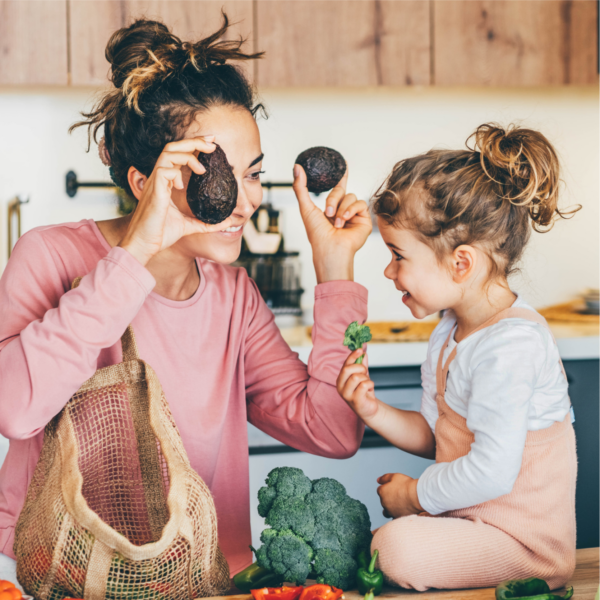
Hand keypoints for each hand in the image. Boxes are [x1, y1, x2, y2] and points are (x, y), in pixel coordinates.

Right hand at [118, 136, 235, 264]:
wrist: (144, 245)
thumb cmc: (161, 234)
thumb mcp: (190, 226)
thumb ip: (207, 223)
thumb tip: (229, 222)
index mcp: (166, 183)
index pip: (178, 156)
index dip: (194, 146)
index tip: (211, 144)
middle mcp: (159, 179)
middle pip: (173, 148)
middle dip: (194, 141)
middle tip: (213, 143)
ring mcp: (154, 183)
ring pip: (168, 153)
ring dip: (188, 155)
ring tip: (202, 168)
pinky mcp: (154, 191)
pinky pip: (164, 170)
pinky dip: (176, 173)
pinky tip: (182, 185)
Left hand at [293, 165, 371, 282]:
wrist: (330, 249)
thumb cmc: (317, 234)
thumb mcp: (306, 207)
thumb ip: (301, 187)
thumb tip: (297, 166)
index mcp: (332, 208)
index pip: (338, 187)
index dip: (342, 175)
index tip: (344, 163)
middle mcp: (344, 210)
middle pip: (342, 190)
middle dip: (333, 199)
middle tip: (327, 214)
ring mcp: (355, 215)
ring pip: (351, 196)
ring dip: (341, 208)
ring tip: (336, 223)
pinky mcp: (365, 219)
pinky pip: (361, 204)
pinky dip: (351, 211)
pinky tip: (345, 221)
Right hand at [336, 349, 377, 421]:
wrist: (369, 409)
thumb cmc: (364, 393)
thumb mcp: (363, 376)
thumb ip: (362, 365)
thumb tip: (363, 353)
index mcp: (341, 379)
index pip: (345, 365)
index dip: (352, 356)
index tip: (360, 349)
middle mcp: (340, 387)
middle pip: (347, 369)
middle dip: (360, 368)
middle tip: (365, 373)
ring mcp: (346, 394)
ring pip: (357, 377)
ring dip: (366, 378)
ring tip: (367, 384)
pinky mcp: (355, 400)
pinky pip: (364, 385)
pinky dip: (370, 385)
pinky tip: (369, 390)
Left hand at [377, 473, 422, 518]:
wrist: (416, 496)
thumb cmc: (406, 485)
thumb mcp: (394, 476)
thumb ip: (384, 478)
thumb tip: (378, 480)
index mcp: (382, 492)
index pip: (380, 489)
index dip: (388, 487)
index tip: (395, 487)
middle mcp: (383, 502)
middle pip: (384, 500)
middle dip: (389, 497)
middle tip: (400, 493)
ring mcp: (390, 511)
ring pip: (387, 510)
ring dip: (390, 507)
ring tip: (400, 504)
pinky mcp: (397, 517)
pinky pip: (394, 516)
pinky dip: (396, 514)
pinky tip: (402, 510)